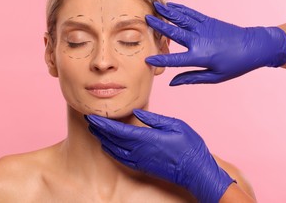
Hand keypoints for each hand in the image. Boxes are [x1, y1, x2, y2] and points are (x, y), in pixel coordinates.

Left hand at [86, 109, 234, 202]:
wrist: (196, 172)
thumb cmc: (189, 147)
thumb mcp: (175, 125)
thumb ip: (153, 119)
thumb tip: (137, 113)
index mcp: (146, 138)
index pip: (117, 130)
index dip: (103, 123)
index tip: (92, 116)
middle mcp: (139, 150)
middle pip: (112, 139)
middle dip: (98, 129)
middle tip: (89, 119)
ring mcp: (139, 160)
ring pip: (114, 149)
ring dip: (102, 139)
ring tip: (94, 130)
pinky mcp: (142, 167)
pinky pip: (121, 159)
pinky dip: (110, 151)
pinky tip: (106, 146)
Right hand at [145, 2, 285, 85]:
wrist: (255, 46)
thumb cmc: (236, 65)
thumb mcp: (215, 77)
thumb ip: (191, 78)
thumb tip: (171, 83)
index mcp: (200, 57)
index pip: (175, 60)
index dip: (160, 60)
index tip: (147, 59)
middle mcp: (199, 40)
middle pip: (174, 32)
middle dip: (159, 25)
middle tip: (146, 19)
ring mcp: (204, 28)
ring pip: (181, 18)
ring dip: (167, 12)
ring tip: (155, 5)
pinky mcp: (208, 21)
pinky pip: (191, 14)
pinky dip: (180, 9)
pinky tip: (171, 5)